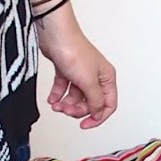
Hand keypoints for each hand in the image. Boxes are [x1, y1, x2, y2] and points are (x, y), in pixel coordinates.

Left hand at [34, 12, 117, 129]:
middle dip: (77, 109)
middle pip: (90, 102)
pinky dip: (58, 95)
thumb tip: (98, 113)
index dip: (97, 117)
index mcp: (106, 78)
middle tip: (66, 110)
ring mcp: (80, 73)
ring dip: (66, 104)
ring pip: (76, 96)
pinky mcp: (66, 69)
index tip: (85, 124)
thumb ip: (95, 101)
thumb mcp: (88, 82)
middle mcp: (95, 76)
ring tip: (56, 105)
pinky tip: (52, 99)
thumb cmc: (74, 52)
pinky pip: (64, 88)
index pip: (108, 104)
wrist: (55, 35)